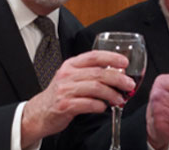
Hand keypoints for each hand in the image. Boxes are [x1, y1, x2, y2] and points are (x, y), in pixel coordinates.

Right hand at [19, 50, 133, 147]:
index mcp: (70, 65)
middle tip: (129, 84)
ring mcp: (65, 90)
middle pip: (98, 73)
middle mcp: (67, 75)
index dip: (111, 57)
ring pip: (96, 88)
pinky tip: (103, 107)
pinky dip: (100, 106)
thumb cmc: (59, 95)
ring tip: (120, 99)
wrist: (39, 112)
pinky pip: (88, 104)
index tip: (124, 63)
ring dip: (112, 94)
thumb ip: (88, 73)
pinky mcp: (65, 106)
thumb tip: (115, 74)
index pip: (93, 56)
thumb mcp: (70, 78)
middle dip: (118, 79)